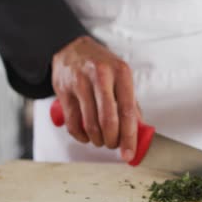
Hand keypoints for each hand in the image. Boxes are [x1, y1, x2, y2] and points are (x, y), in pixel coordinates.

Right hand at [52, 35, 141, 161]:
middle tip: (113, 145)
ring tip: (101, 140)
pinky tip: (86, 136)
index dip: (129, 136)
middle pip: (108, 120)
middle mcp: (101, 76)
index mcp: (121, 72)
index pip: (127, 111)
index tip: (129, 153)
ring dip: (97, 140)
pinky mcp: (63, 90)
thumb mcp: (121, 76)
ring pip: (90, 124)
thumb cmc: (100, 65)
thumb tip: (138, 130)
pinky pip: (72, 122)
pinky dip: (81, 136)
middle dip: (112, 140)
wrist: (71, 48)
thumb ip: (130, 102)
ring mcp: (80, 82)